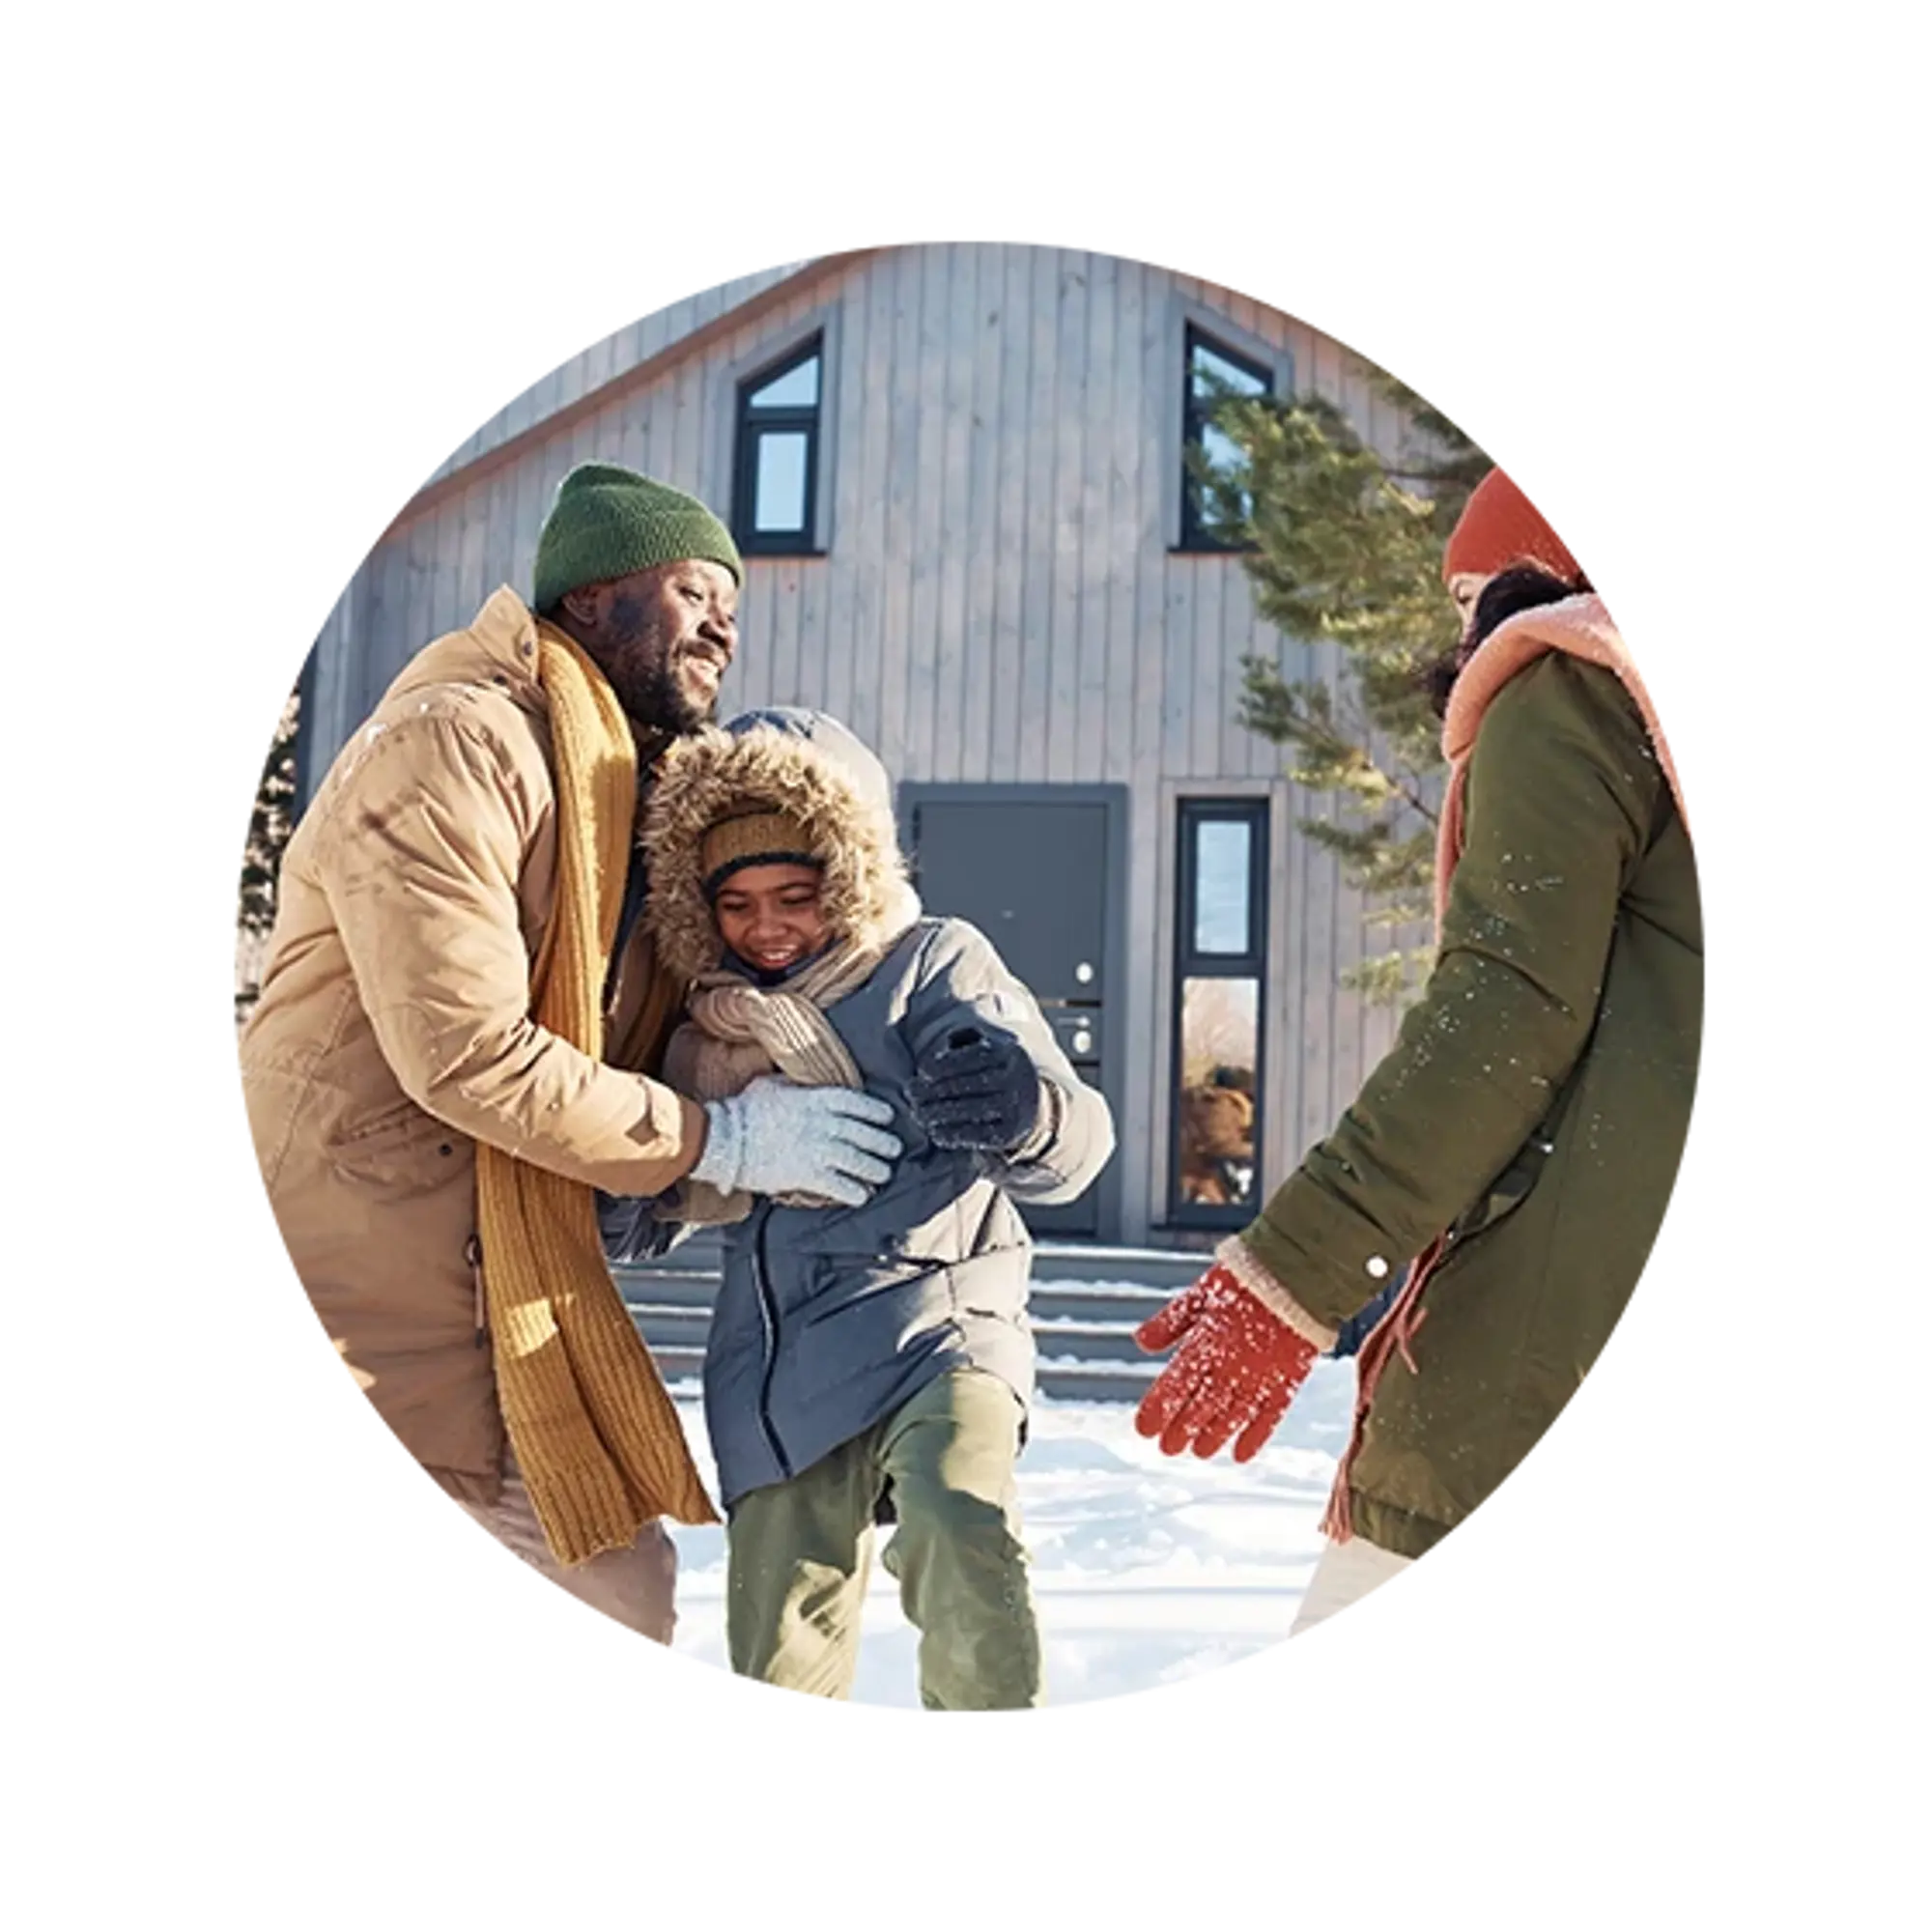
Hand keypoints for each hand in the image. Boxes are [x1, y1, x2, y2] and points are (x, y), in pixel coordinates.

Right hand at [689, 1076, 901, 1206]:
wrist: (725, 1138)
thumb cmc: (744, 1111)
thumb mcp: (770, 1085)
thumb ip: (792, 1083)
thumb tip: (799, 1081)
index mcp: (815, 1099)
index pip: (856, 1103)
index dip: (875, 1111)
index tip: (887, 1117)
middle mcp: (823, 1124)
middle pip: (864, 1134)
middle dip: (883, 1143)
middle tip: (894, 1149)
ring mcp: (818, 1150)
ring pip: (858, 1161)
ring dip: (875, 1169)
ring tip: (883, 1174)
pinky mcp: (808, 1175)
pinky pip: (841, 1185)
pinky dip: (855, 1192)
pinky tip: (862, 1195)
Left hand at [906, 1026, 1041, 1152]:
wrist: (1037, 1108)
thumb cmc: (999, 1074)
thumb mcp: (991, 1050)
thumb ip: (967, 1040)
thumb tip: (945, 1043)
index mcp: (1009, 1055)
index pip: (969, 1058)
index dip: (942, 1065)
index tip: (922, 1072)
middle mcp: (1015, 1080)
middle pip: (964, 1084)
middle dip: (932, 1090)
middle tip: (911, 1093)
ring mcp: (1015, 1108)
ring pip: (967, 1110)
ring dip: (937, 1113)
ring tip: (918, 1113)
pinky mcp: (1010, 1133)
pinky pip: (975, 1134)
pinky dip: (952, 1134)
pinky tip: (935, 1131)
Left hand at [1133, 1257, 1319, 1461]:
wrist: (1299, 1274)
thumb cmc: (1245, 1280)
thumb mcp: (1200, 1294)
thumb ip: (1170, 1322)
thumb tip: (1140, 1343)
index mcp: (1205, 1342)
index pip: (1175, 1385)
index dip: (1158, 1409)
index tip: (1144, 1429)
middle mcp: (1230, 1366)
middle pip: (1200, 1407)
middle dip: (1181, 1429)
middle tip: (1167, 1448)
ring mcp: (1260, 1376)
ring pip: (1231, 1417)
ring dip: (1213, 1437)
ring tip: (1198, 1452)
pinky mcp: (1288, 1380)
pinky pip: (1270, 1416)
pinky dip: (1255, 1437)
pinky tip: (1241, 1454)